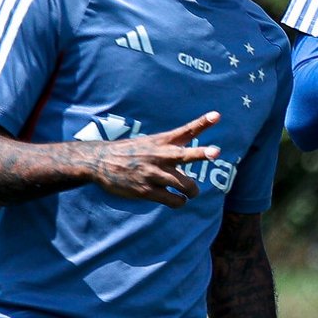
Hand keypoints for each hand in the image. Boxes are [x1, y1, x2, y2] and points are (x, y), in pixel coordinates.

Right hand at [90, 111, 221, 207]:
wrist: (100, 161)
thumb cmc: (131, 152)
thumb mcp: (151, 142)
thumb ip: (173, 145)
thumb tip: (196, 153)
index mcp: (162, 141)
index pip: (187, 130)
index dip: (202, 122)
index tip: (217, 115)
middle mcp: (160, 155)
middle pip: (185, 154)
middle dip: (201, 153)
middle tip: (215, 152)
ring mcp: (153, 173)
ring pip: (184, 185)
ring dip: (193, 191)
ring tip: (192, 193)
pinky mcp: (146, 190)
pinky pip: (172, 200)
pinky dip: (179, 202)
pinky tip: (179, 201)